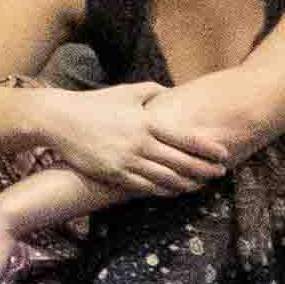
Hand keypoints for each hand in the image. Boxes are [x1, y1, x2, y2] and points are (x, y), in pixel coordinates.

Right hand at [35, 81, 242, 196]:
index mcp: (147, 122)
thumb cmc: (95, 103)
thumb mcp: (126, 92)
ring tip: (201, 185)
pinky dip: (163, 190)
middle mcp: (140, 144)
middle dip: (204, 170)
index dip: (207, 148)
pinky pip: (145, 187)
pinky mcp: (114, 174)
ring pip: (165, 179)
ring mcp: (127, 161)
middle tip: (220, 173)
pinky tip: (174, 191)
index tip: (223, 154)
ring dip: (186, 184)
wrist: (61, 120)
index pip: (185, 138)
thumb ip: (153, 91)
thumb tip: (171, 93)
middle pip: (180, 162)